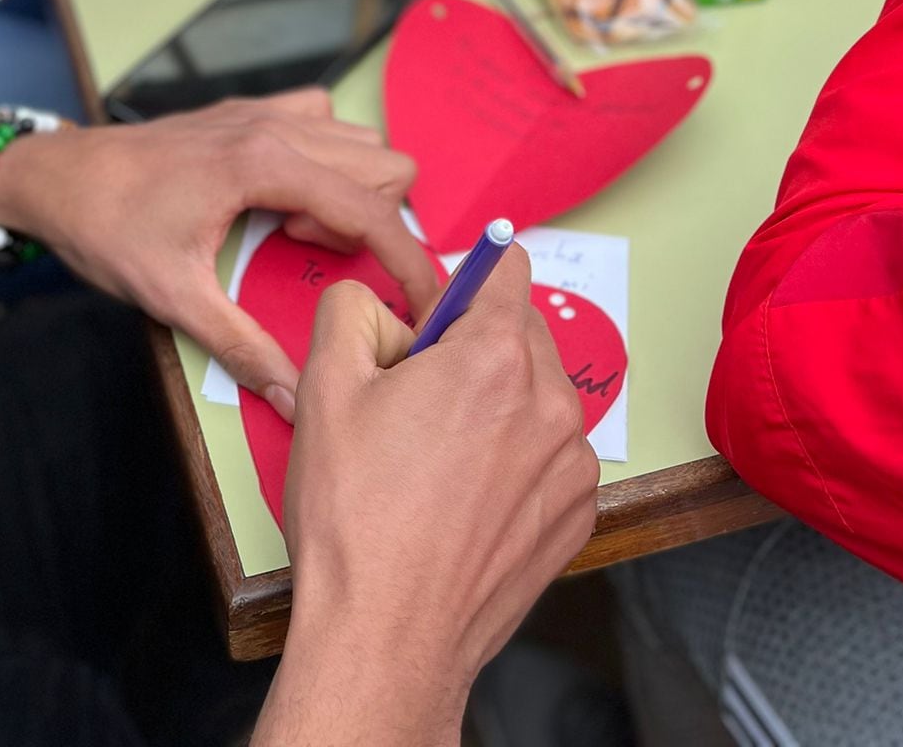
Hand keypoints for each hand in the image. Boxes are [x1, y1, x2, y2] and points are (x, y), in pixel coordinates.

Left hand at [0, 89, 437, 420]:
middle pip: (385, 165)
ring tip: (287, 231)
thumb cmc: (106, 229)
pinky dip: (326, 161)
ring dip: (349, 190)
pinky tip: (281, 198)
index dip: (413, 260)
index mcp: (264, 164)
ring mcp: (262, 111)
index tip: (431, 302)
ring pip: (361, 141)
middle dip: (371, 220)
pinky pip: (323, 123)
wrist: (54, 177)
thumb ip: (242, 347)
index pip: (373, 209)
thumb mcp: (172, 298)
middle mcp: (275, 126)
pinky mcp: (247, 111)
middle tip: (304, 255)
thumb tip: (297, 398)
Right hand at [251, 246, 598, 745]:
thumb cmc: (356, 518)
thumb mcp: (326, 385)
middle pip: (519, 331)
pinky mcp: (577, 512)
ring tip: (432, 456)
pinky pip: (548, 452)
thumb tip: (383, 304)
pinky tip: (461, 494)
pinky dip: (513, 457)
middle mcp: (551, 402)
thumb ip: (353, 309)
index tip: (432, 310)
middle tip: (411, 396)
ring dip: (494, 402)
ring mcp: (571, 463)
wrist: (386, 633)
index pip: (507, 267)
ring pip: (535, 393)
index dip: (459, 281)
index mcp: (494, 356)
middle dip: (469, 345)